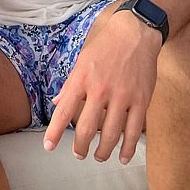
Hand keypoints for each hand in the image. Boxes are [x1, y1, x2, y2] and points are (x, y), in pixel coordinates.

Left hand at [43, 9, 159, 163]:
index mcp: (82, 79)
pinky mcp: (141, 100)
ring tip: (98, 156)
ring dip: (102, 151)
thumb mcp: (81, 61)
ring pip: (111, 134)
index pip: (64, 111)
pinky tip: (121, 156)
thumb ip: (70, 85)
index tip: (49, 147)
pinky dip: (127, 147)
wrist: (134, 33)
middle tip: (78, 154)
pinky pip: (134, 130)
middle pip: (87, 128)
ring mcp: (122, 96)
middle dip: (80, 147)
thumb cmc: (105, 46)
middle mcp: (100, 89)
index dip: (55, 132)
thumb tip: (56, 102)